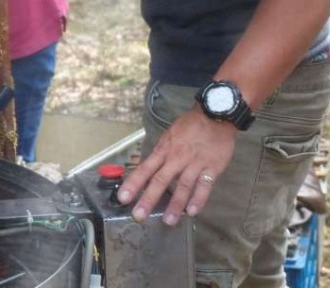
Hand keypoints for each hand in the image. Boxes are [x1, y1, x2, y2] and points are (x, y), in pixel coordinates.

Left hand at [117, 106, 235, 225]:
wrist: (214, 115)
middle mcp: (176, 158)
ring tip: (168, 221)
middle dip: (148, 199)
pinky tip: (193, 212)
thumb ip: (160, 155)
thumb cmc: (189, 127)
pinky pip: (205, 185)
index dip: (133, 184)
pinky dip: (199, 199)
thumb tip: (147, 170)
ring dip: (175, 205)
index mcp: (164, 150)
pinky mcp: (212, 167)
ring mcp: (195, 163)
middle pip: (160, 180)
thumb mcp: (168, 136)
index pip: (145, 169)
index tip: (123, 198)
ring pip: (183, 186)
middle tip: (139, 215)